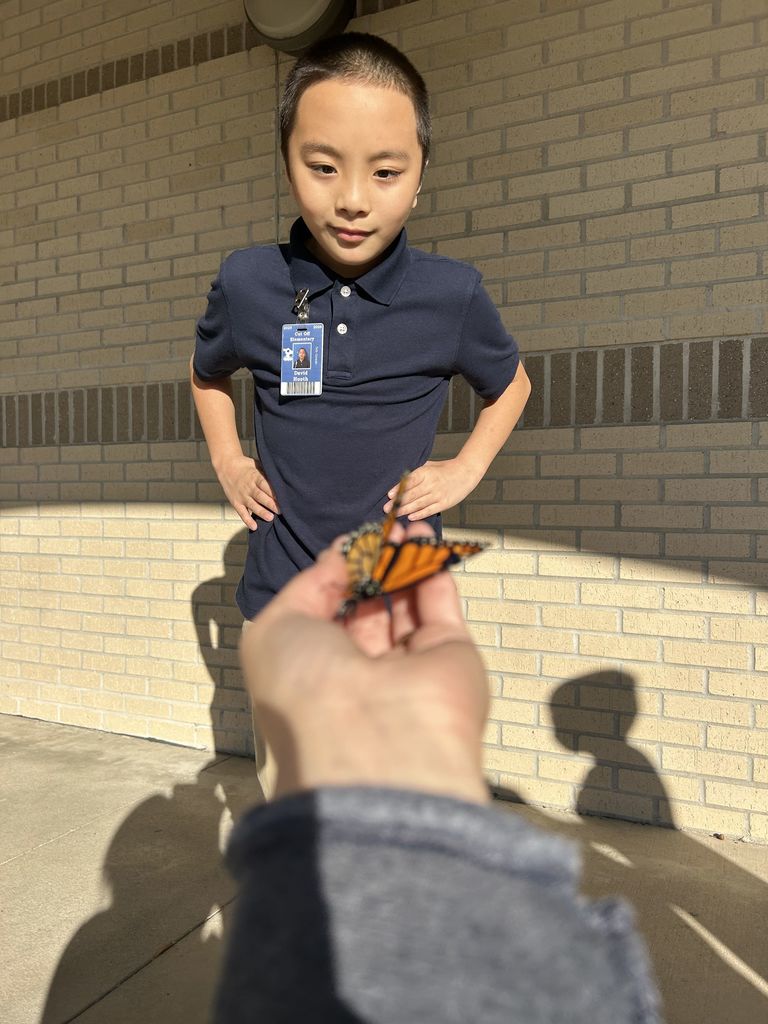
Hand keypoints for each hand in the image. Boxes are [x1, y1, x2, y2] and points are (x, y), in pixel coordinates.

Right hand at [217, 455, 279, 530]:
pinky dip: (247, 520)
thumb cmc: (246, 466)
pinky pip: (242, 513)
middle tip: (281, 510)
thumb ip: (267, 473)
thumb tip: (281, 480)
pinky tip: (254, 527)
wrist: (226, 466)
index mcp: (255, 477)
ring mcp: (241, 496)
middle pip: (260, 496)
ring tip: (270, 518)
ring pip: (252, 505)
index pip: (265, 485)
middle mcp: (248, 487)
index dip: (273, 492)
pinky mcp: (236, 502)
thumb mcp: (257, 465)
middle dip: (271, 504)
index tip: (283, 498)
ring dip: (261, 512)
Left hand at [240, 521, 489, 803]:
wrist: (371, 739)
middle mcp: (360, 671)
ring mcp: (408, 665)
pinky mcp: (450, 655)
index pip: (324, 614)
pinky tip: (422, 538)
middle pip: (368, 605)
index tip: (346, 542)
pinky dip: (433, 568)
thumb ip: (308, 585)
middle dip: (372, 563)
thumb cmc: (305, 687)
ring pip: (405, 601)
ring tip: (404, 523)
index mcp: (313, 671)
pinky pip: (440, 605)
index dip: (333, 575)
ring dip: (404, 560)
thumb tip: (343, 556)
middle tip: (380, 525)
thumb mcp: (275, 628)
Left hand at [383, 459, 480, 519]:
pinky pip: (429, 510)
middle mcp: (431, 484)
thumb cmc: (446, 469)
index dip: (399, 488)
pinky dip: (420, 514)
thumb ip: (416, 472)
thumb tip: (400, 479)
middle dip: (398, 502)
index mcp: (426, 472)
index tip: (389, 495)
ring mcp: (438, 494)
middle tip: (387, 508)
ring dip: (405, 510)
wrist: (466, 472)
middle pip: (412, 495)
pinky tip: (410, 517)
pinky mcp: (444, 503)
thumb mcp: (430, 465)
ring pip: (419, 504)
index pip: (410, 481)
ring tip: (395, 514)